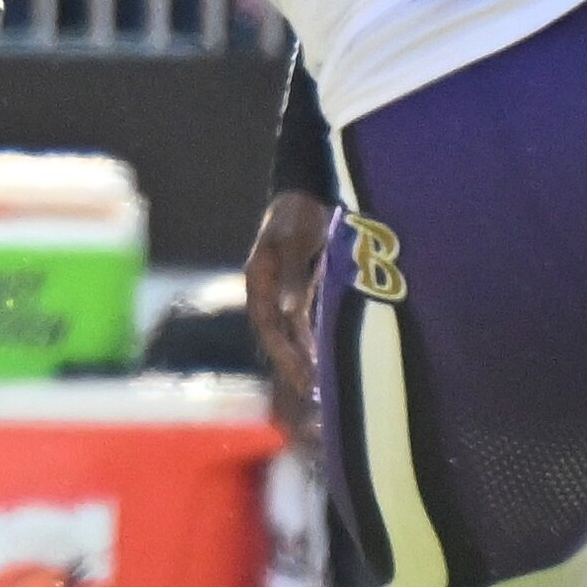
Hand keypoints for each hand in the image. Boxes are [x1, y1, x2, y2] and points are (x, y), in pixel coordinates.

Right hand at [242, 190, 335, 422]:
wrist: (305, 192)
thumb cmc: (296, 213)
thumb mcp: (291, 240)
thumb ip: (292, 274)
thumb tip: (289, 310)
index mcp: (259, 280)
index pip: (268, 326)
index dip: (283, 353)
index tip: (301, 376)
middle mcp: (269, 291)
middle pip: (278, 336)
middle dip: (294, 365)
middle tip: (314, 394)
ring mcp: (284, 292)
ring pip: (292, 334)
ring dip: (304, 359)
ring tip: (321, 387)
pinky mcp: (301, 289)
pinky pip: (305, 324)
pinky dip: (314, 343)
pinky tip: (327, 360)